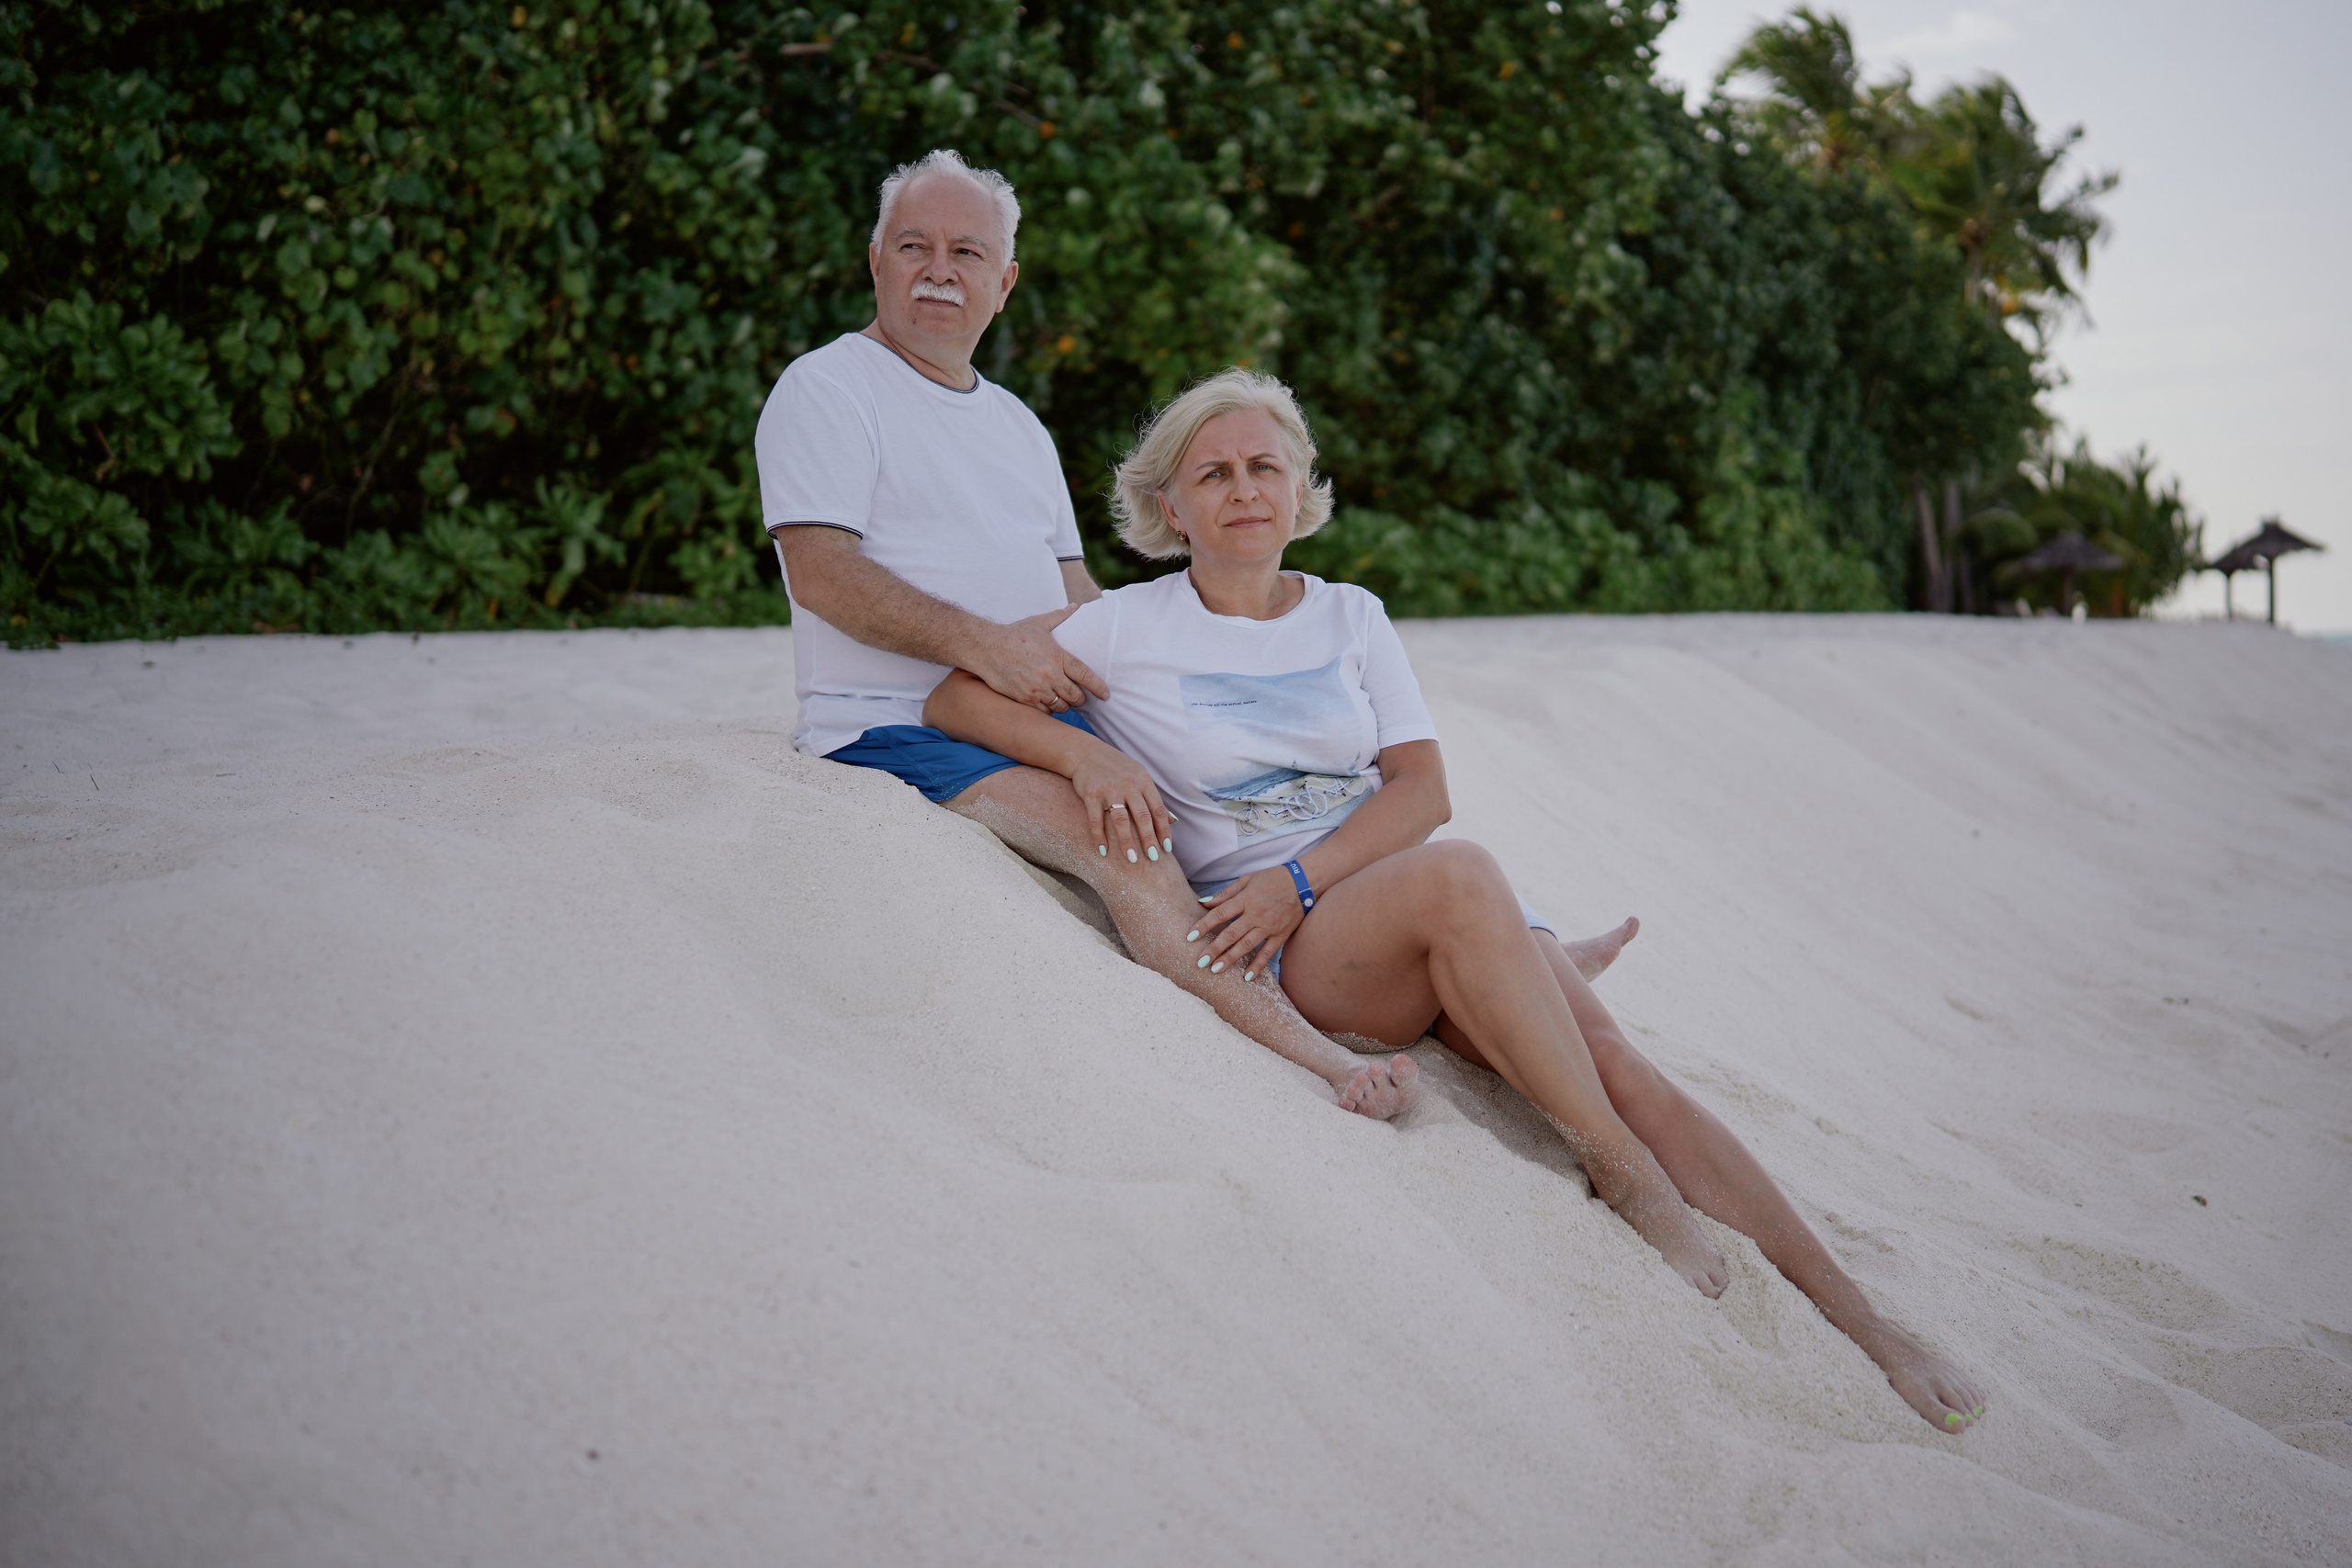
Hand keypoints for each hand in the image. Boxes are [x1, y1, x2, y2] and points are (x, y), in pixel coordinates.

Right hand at [968, 606, 1108, 713]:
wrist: (986, 648)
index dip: (1098, 686)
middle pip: (1075, 695)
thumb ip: (1059, 616)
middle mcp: (1050, 674)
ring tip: (1062, 700)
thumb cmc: (1013, 634)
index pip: (1084, 674)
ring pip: (1061, 706)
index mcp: (1057, 656)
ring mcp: (1037, 688)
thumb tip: (1075, 606)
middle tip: (1079, 697)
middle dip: (1080, 698)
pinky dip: (1048, 709)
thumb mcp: (1038, 623)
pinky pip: (1044, 712)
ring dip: (1064, 705)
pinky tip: (1046, 703)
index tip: (1106, 694)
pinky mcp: (1025, 698)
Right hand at [1066, 742, 1174, 865]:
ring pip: (1121, 820)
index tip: (1167, 848)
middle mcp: (1129, 785)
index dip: (1164, 830)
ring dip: (1127, 841)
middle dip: (1149, 839)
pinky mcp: (1091, 794)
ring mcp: (1109, 789)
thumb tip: (1174, 821)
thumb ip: (1154, 799)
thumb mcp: (1139, 777)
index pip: (1158, 809)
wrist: (1085, 752)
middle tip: (1153, 858)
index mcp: (1143, 781)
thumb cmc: (1116, 768)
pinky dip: (1099, 836)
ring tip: (1132, 859)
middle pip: (1142, 816)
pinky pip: (1096, 819)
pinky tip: (1103, 851)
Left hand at [1188, 864, 1307, 978]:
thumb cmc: (1273, 878)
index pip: (1220, 913)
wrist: (1304, 882)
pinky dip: (1258, 965)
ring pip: (1247, 945)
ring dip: (1231, 959)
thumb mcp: (1247, 879)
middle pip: (1231, 933)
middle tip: (1200, 961)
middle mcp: (1256, 914)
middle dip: (1214, 948)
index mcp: (1246, 899)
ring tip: (1215, 970)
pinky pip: (1267, 953)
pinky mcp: (1281, 935)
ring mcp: (1269, 926)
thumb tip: (1203, 902)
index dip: (1204, 924)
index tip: (1190, 936)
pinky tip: (1246, 977)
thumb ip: (1225, 893)